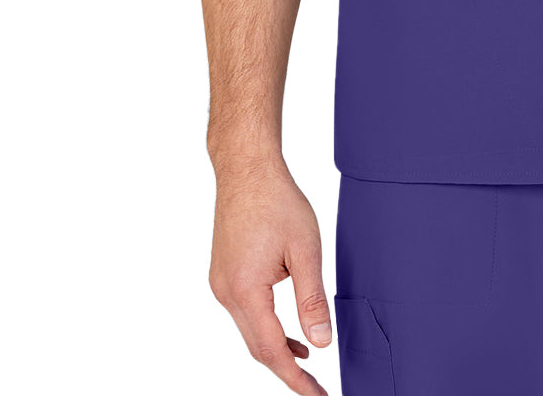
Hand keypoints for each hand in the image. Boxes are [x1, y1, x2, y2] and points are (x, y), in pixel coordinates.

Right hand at [207, 157, 333, 395]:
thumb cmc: (278, 201)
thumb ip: (312, 300)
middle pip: (257, 347)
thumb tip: (321, 343)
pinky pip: (245, 313)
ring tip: (308, 362)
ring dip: (277, 348)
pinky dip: (266, 326)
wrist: (247, 169)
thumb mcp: (305, 249)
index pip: (271, 350)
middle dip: (287, 370)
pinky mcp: (223, 274)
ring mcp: (220, 284)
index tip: (316, 395)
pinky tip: (289, 329)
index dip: (295, 378)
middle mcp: (226, 293)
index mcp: (245, 290)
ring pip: (250, 331)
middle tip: (315, 389)